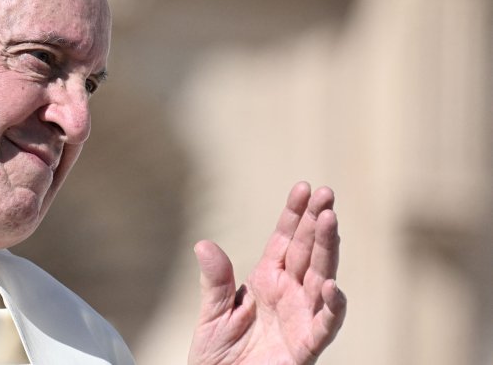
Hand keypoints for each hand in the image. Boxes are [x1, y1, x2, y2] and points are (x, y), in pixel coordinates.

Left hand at [187, 182, 345, 364]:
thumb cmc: (219, 355)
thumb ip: (215, 282)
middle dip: (318, 222)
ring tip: (331, 220)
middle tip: (327, 193)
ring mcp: (301, 317)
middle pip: (307, 252)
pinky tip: (332, 285)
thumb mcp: (212, 314)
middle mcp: (289, 293)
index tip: (303, 187)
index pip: (285, 240)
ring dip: (328, 250)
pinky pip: (324, 325)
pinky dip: (332, 307)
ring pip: (321, 278)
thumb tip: (203, 244)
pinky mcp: (306, 346)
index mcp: (267, 280)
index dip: (295, 215)